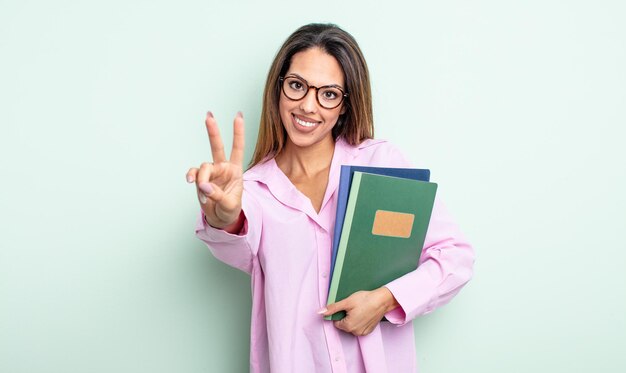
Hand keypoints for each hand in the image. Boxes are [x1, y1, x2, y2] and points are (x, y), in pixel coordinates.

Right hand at [186, 111, 244, 229]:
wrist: (220, 218)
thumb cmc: (230, 209)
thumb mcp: (230, 205)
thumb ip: (218, 195)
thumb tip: (205, 186)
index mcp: (235, 170)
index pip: (238, 148)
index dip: (238, 133)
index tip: (238, 116)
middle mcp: (223, 167)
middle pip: (217, 146)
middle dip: (213, 131)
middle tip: (209, 116)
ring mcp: (210, 172)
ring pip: (203, 167)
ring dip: (202, 178)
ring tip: (204, 192)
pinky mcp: (200, 179)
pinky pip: (194, 173)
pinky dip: (192, 177)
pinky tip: (191, 182)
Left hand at [321, 287, 399, 335]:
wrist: (382, 300)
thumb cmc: (366, 300)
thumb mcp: (347, 302)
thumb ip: (333, 308)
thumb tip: (320, 312)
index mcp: (348, 326)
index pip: (336, 322)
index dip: (339, 314)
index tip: (346, 307)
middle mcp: (355, 332)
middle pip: (344, 325)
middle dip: (346, 316)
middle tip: (353, 307)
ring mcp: (363, 332)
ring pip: (352, 326)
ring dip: (353, 319)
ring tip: (360, 309)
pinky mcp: (369, 330)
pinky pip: (359, 327)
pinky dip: (360, 321)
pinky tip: (364, 313)